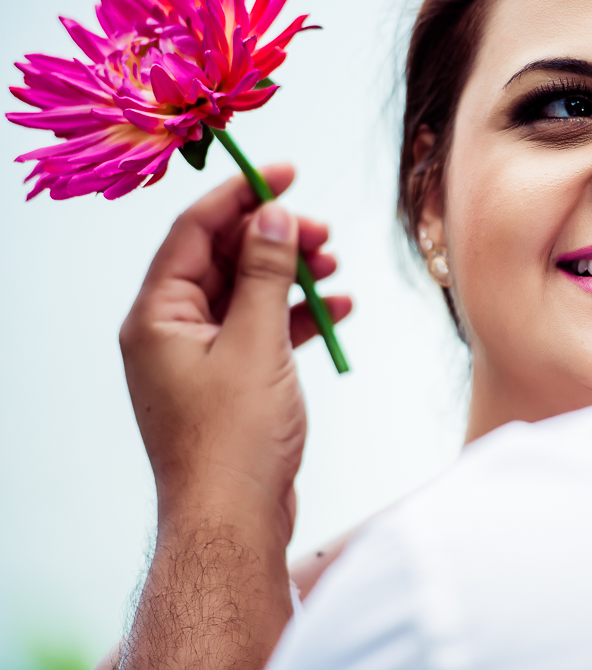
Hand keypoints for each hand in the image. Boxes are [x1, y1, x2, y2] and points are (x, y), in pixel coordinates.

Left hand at [120, 164, 350, 539]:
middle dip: (275, 238)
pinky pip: (261, 330)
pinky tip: (335, 309)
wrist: (233, 520)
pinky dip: (296, 315)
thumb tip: (273, 215)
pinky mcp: (227, 382)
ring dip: (290, 275)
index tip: (285, 171)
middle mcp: (170, 332)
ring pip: (247, 293)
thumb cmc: (233, 439)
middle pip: (223, 259)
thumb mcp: (256, 343)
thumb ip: (266, 273)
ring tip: (333, 265)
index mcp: (157, 315)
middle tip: (322, 230)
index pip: (195, 230)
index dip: (241, 194)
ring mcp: (199, 358)